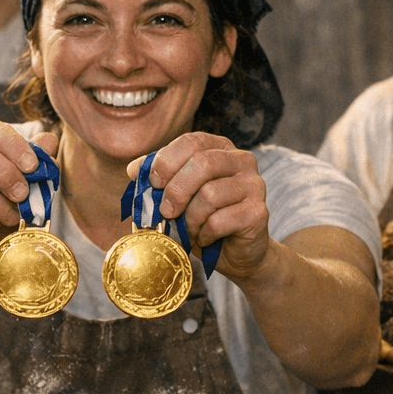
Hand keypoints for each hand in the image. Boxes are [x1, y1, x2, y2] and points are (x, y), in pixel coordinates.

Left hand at [135, 132, 270, 280]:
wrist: (236, 252)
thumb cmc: (203, 218)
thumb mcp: (178, 194)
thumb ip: (160, 178)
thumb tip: (134, 170)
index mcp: (220, 148)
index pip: (191, 141)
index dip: (167, 161)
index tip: (153, 183)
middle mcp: (242, 161)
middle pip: (202, 164)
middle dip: (176, 190)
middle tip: (166, 211)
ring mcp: (254, 185)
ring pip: (210, 194)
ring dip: (190, 218)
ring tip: (189, 229)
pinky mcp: (258, 212)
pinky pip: (220, 220)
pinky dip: (204, 233)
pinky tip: (205, 237)